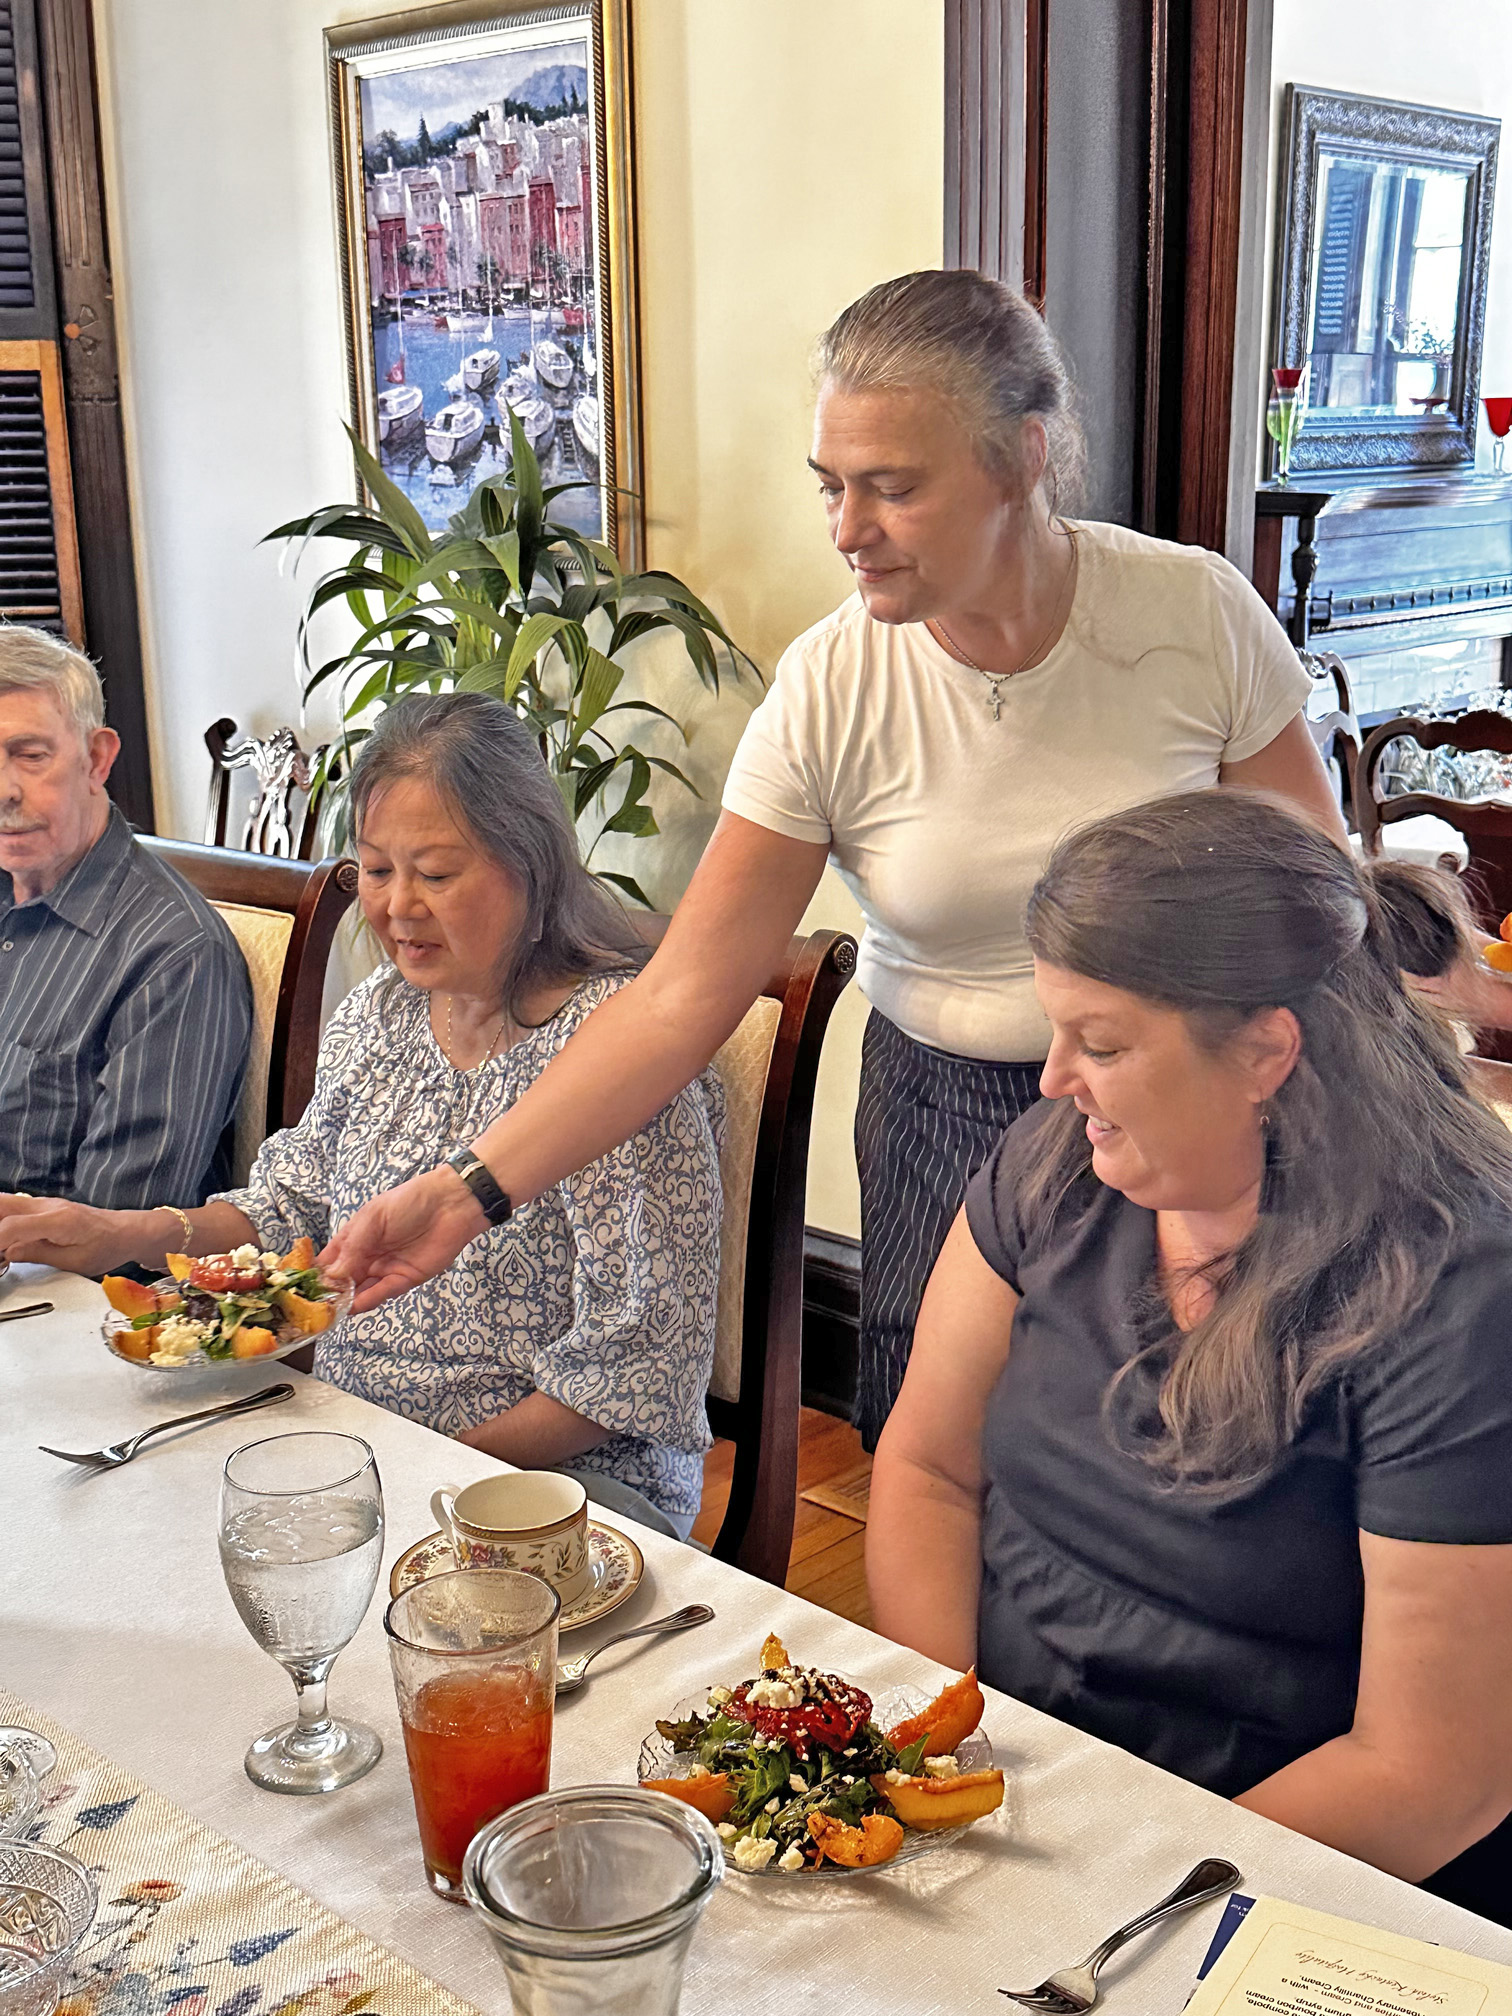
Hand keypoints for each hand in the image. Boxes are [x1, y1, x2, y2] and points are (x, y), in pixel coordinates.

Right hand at [0, 1195, 135, 1274]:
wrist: (125, 1232)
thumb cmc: (106, 1247)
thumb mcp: (75, 1262)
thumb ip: (39, 1255)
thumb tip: (8, 1252)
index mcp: (59, 1220)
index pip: (13, 1226)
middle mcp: (49, 1206)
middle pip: (2, 1203)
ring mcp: (45, 1203)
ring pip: (5, 1202)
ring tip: (2, 1247)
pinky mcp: (43, 1206)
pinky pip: (14, 1208)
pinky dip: (3, 1221)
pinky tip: (6, 1241)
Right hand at [320, 1165, 487, 1311]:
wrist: (451, 1204)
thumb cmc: (408, 1202)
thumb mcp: (373, 1219)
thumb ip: (352, 1248)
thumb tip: (331, 1276)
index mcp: (355, 1238)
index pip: (329, 1260)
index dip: (316, 1274)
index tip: (300, 1290)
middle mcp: (367, 1256)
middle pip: (342, 1280)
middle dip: (328, 1294)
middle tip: (312, 1308)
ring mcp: (385, 1269)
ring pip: (360, 1290)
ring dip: (346, 1301)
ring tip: (329, 1313)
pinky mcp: (405, 1279)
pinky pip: (382, 1293)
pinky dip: (367, 1301)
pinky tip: (353, 1307)